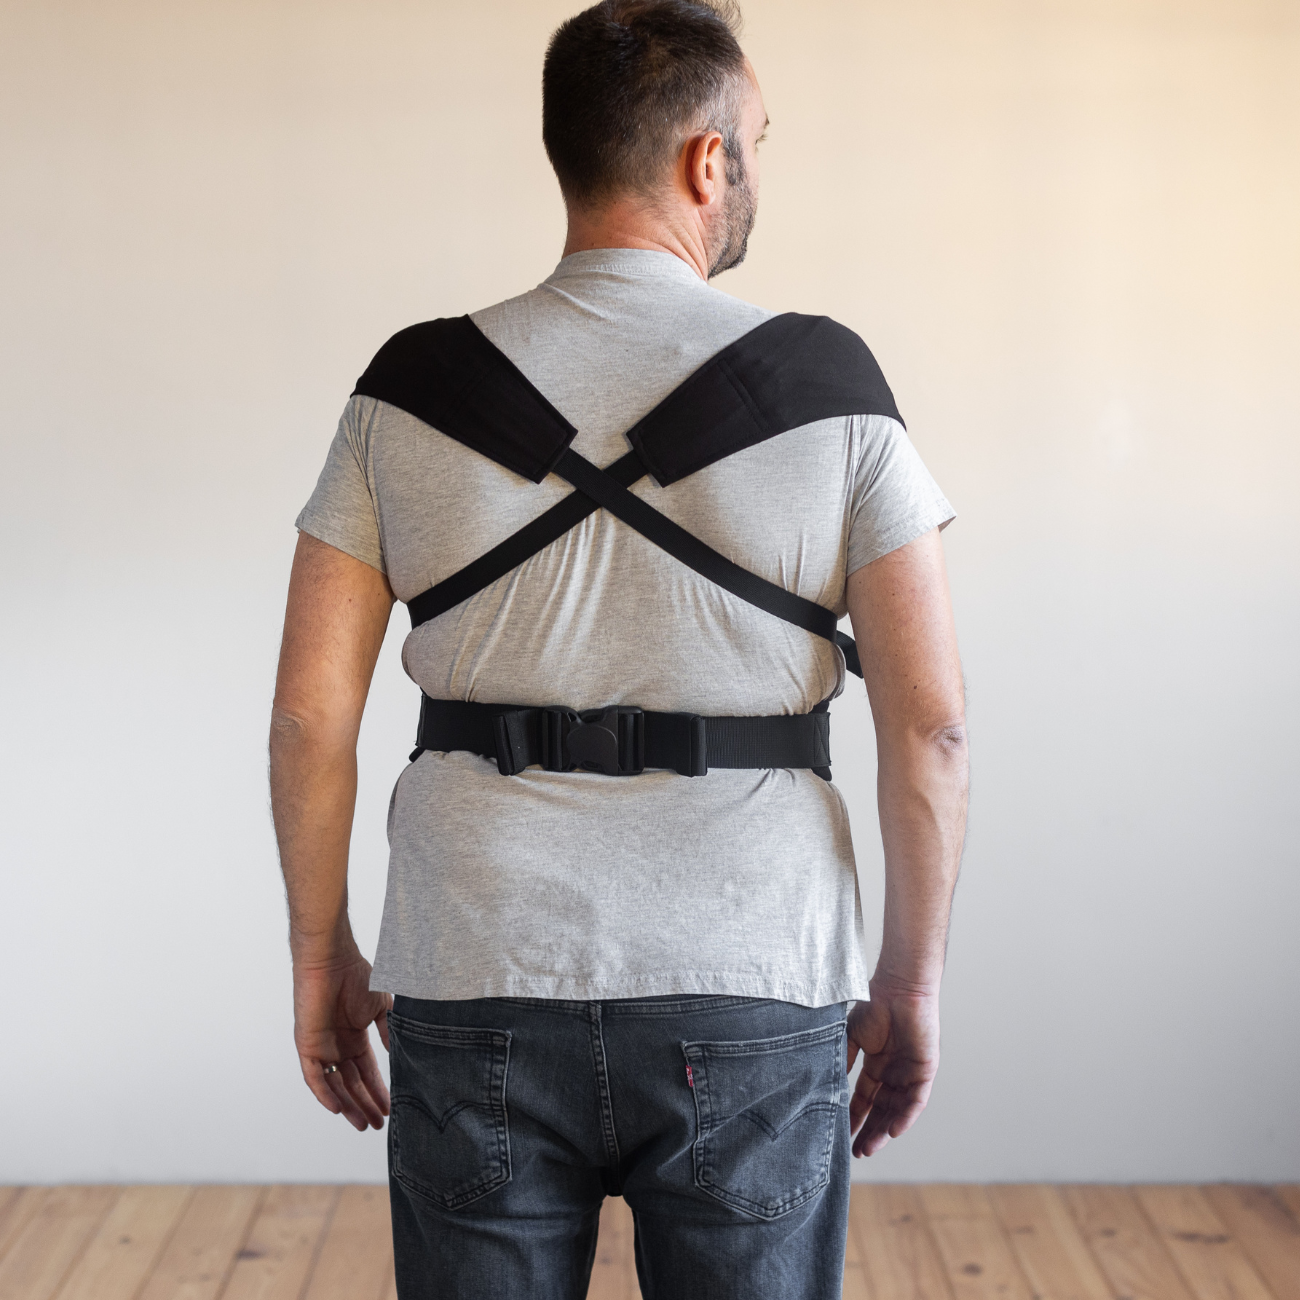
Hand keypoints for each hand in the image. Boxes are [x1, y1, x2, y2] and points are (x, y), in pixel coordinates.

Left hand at [293, 947, 392, 1130]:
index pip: (367, 1071)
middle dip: (365, 1105)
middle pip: (352, 1084)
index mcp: (355, 1037)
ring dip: (348, 1105)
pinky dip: (325, 1094)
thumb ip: (387, 1031)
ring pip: (335, 1086)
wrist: (332, 961)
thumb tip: (394, 1055)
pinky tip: (338, 1109)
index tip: (391, 1107)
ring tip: (362, 1124)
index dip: (378, 1090)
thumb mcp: (381, 1007)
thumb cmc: (357, 977)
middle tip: (378, 1126)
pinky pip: (314, 1077)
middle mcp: (338, 1046)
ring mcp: (322, 1048)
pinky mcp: (307, 1046)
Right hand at [846, 982, 939, 1156]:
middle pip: (881, 1110)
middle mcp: (894, 1072)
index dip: (854, 1117)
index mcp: (876, 1064)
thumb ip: (842, 1060)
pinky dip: (905, 1117)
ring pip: (898, 1110)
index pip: (864, 1098)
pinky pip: (916, 1100)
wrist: (898, 988)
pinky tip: (893, 1131)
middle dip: (869, 1131)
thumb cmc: (874, 1005)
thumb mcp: (850, 1036)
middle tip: (856, 1153)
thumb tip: (826, 1085)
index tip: (842, 1136)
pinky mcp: (925, 1070)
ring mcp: (910, 1072)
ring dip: (884, 1130)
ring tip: (869, 1148)